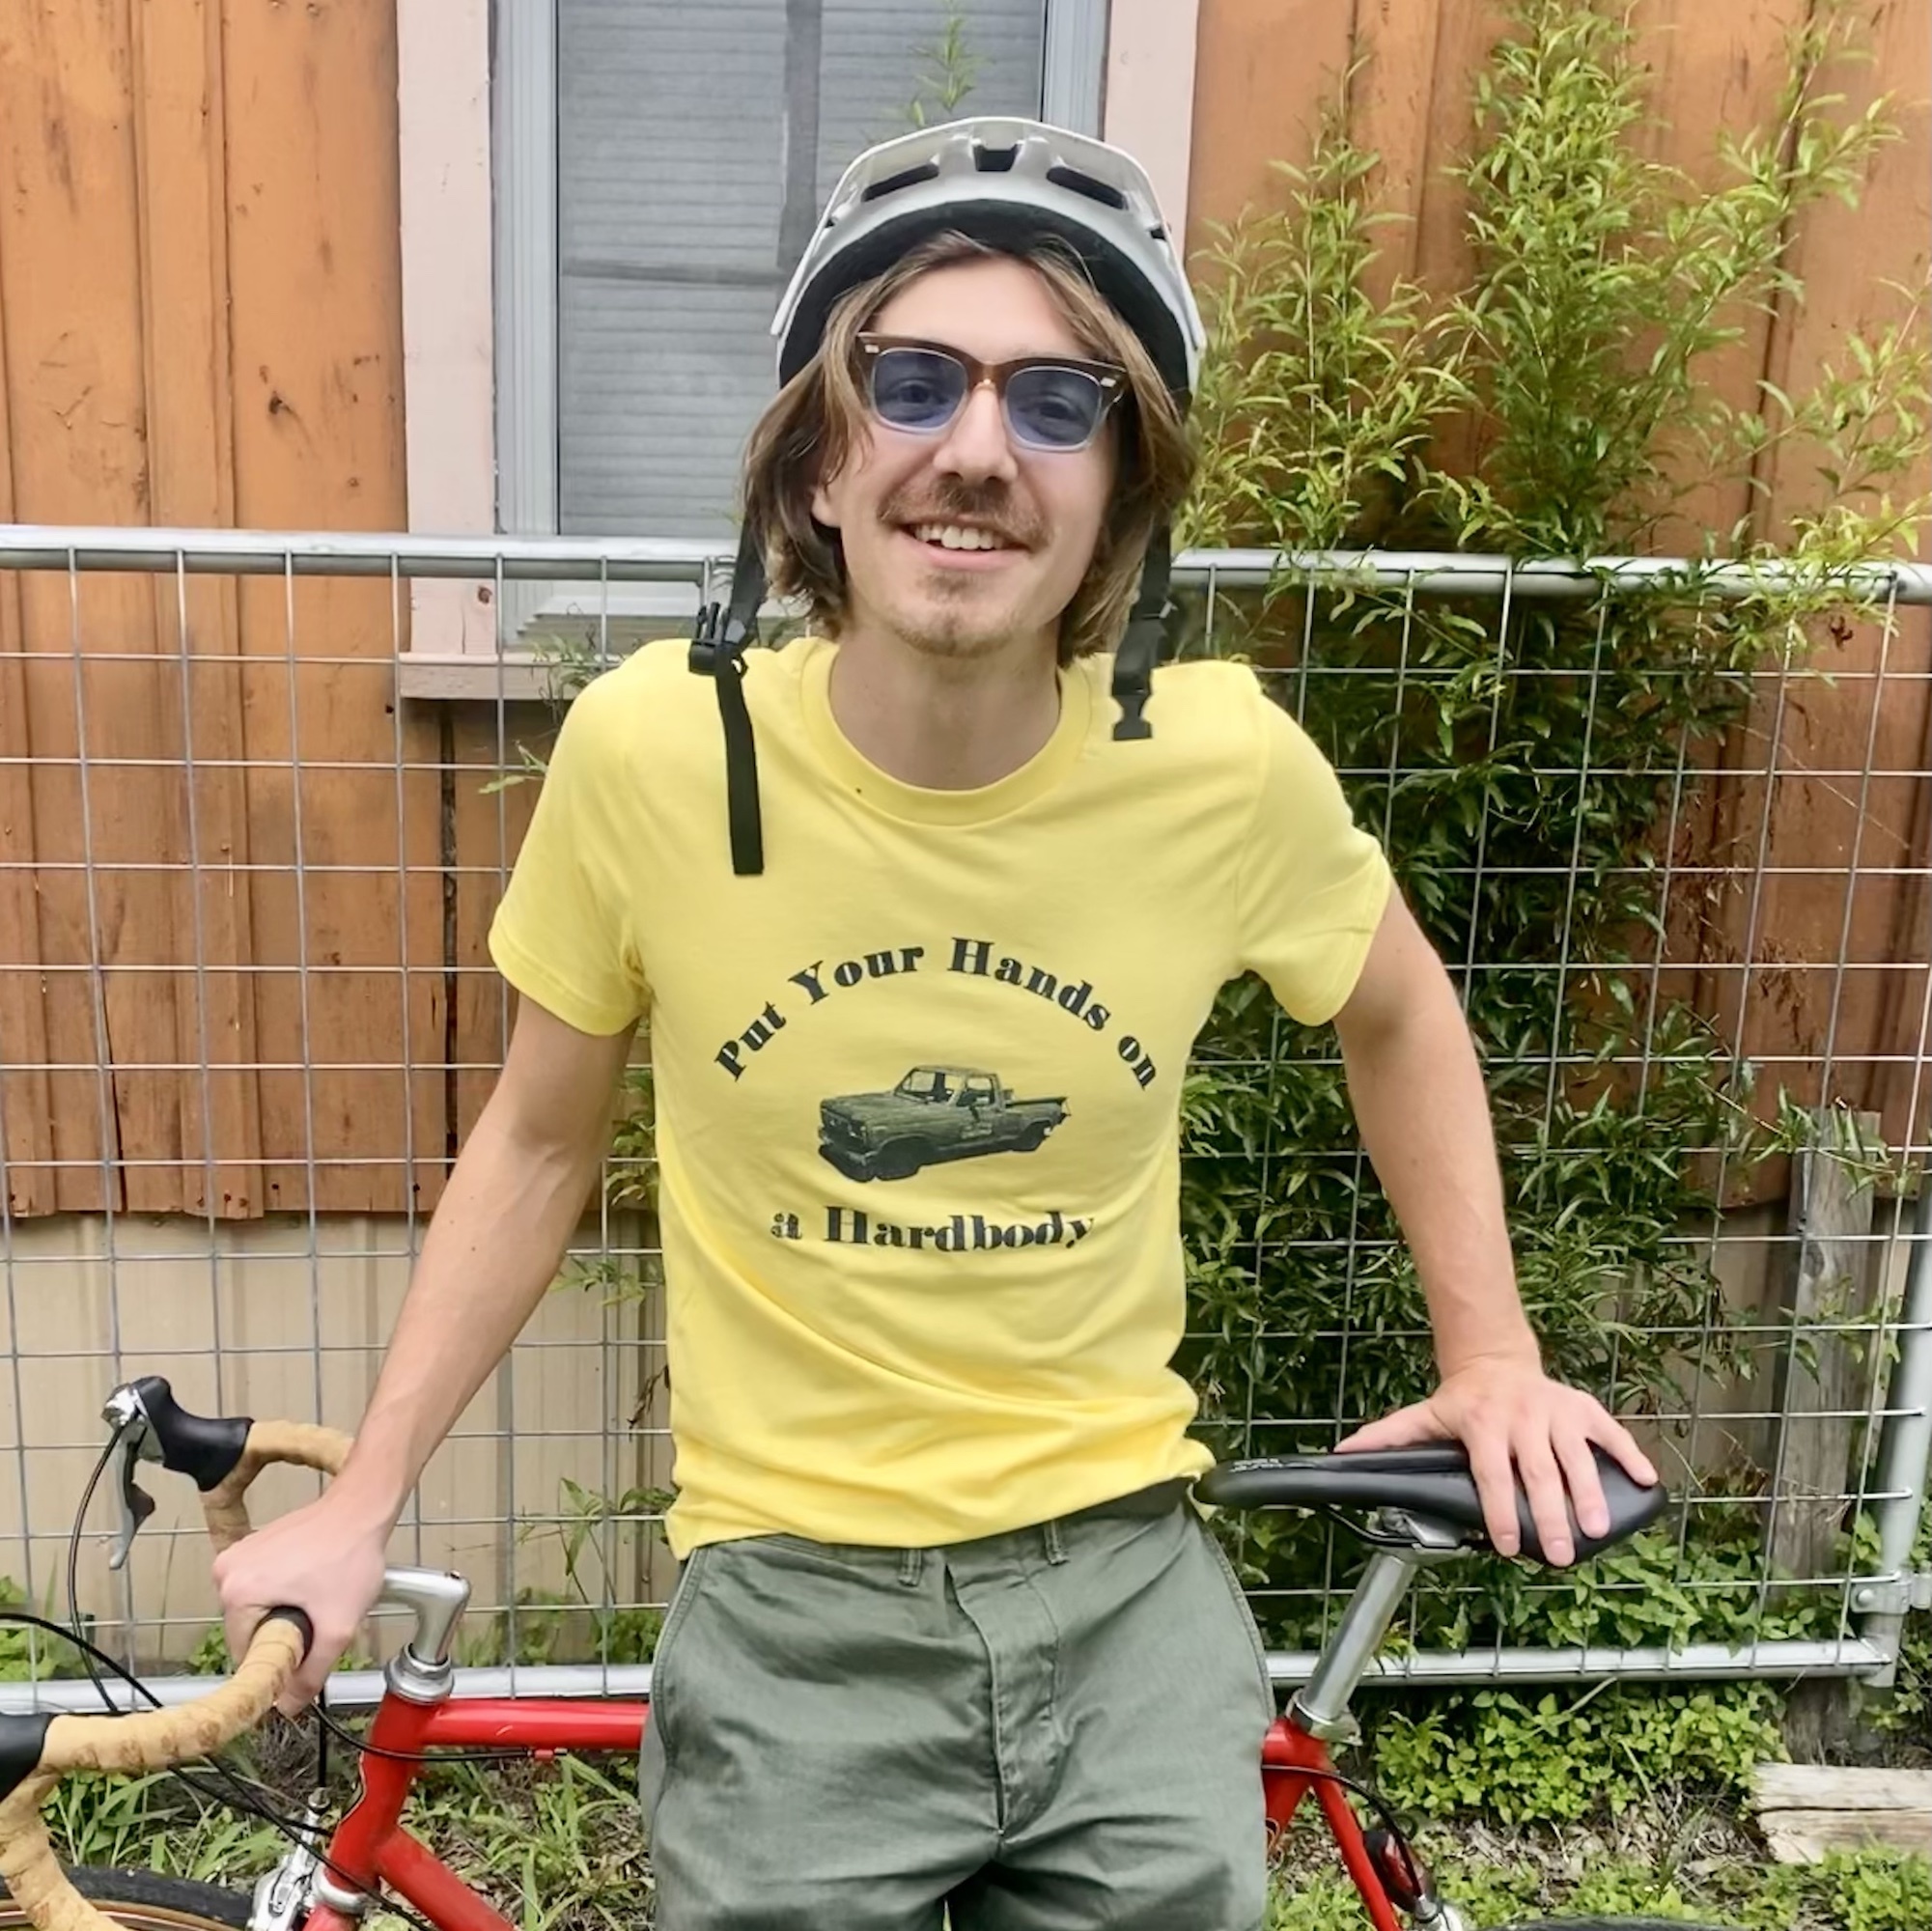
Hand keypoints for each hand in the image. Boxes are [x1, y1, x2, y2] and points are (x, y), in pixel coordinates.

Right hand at [212, 1490, 390, 1713]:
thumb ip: (311, 1673)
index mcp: (237, 1591)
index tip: (301, 1657)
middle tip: (318, 1620)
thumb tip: (289, 1706)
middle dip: (282, 1635)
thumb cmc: (351, 1555)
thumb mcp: (337, 1627)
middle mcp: (227, 1570)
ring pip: (256, 1610)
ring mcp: (238, 1554)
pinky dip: (284, 1593)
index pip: (244, 1654)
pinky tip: (312, 1582)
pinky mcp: (253, 1546)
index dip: (275, 1663)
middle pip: (248, 1632)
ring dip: (284, 1614)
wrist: (362, 1508)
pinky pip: (261, 1587)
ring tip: (317, 1597)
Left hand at [1335, 1357, 1657, 1565]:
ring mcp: (1555, 1410)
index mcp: (1482, 1423)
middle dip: (1549, 1515)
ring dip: (1590, 1494)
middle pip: (1538, 1471)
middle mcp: (1522, 1416)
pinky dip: (1629, 1456)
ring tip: (1596, 1531)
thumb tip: (1343, 1454)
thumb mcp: (1425, 1415)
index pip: (1493, 1472)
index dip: (1501, 1509)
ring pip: (1576, 1456)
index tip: (1510, 1545)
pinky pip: (1611, 1432)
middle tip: (1561, 1555)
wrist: (1495, 1359)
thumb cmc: (1462, 1400)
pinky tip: (1646, 1482)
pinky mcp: (1582, 1407)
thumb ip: (1389, 1438)